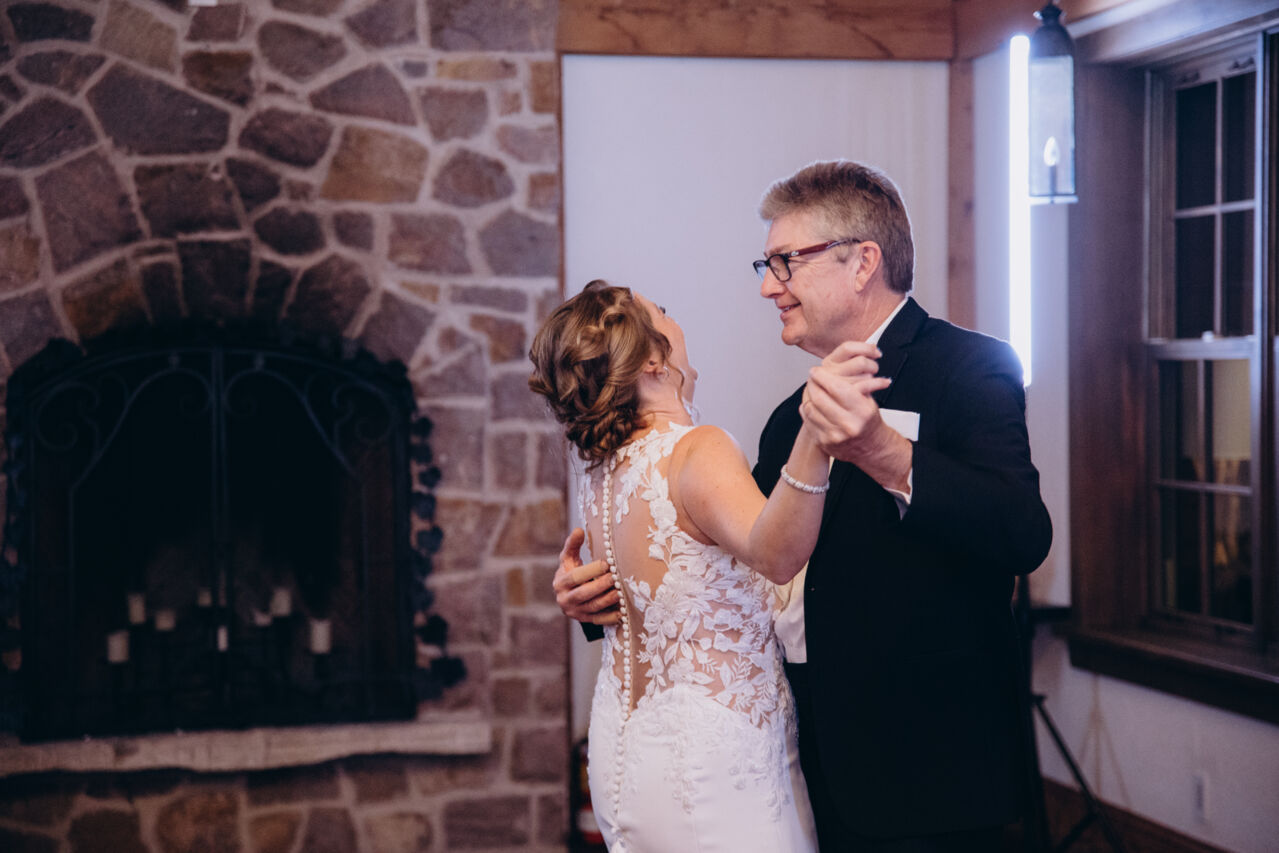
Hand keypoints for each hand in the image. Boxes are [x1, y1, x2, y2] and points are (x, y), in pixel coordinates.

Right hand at [553, 528, 620, 625]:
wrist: (566, 594)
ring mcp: (574, 612)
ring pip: (593, 607)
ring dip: (609, 599)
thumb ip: (572, 545)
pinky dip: (611, 616)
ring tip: (622, 591)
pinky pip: (599, 620)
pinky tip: (622, 611)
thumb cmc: (570, 571)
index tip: (607, 563)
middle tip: (617, 577)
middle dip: (601, 585)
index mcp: (560, 582)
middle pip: (584, 593)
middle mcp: (565, 599)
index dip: (591, 570)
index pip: (575, 577)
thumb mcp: (568, 558)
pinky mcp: (584, 620)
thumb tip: (579, 530)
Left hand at [801, 341, 907, 489]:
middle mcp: (848, 425)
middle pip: (819, 398)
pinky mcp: (823, 442)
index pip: (836, 388)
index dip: (822, 376)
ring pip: (810, 409)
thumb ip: (852, 385)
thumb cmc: (868, 420)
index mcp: (862, 411)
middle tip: (811, 378)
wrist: (871, 447)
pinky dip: (807, 409)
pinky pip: (807, 421)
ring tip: (811, 389)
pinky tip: (811, 403)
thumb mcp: (868, 400)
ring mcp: (835, 436)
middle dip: (812, 384)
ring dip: (807, 396)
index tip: (816, 370)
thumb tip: (832, 368)